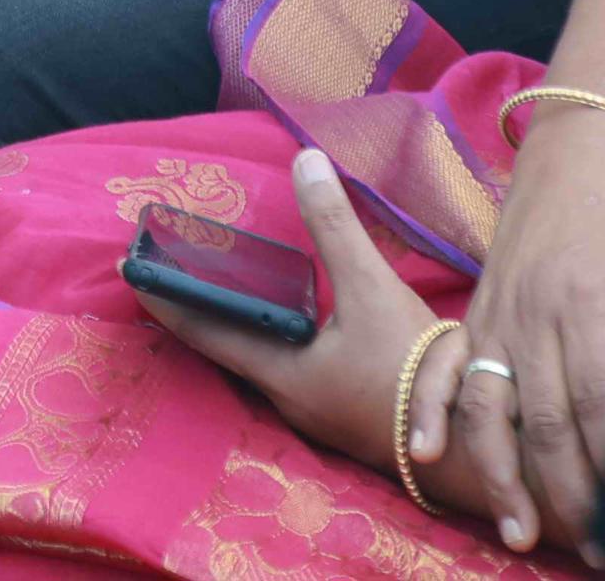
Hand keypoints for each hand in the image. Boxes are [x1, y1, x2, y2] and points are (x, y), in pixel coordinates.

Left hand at [137, 151, 508, 530]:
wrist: (472, 444)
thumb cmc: (415, 372)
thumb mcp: (372, 290)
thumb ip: (335, 226)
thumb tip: (304, 159)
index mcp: (281, 374)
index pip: (204, 332)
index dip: (167, 300)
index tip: (132, 272)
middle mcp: (288, 398)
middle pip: (229, 347)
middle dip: (204, 307)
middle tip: (179, 267)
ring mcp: (316, 410)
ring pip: (264, 358)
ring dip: (244, 323)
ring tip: (230, 283)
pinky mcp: (343, 410)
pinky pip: (294, 366)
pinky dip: (279, 335)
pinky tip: (294, 314)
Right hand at [448, 100, 604, 557]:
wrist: (567, 155)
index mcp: (585, 300)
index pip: (600, 399)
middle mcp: (531, 314)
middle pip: (544, 420)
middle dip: (570, 492)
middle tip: (600, 547)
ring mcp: (495, 317)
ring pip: (489, 409)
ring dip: (500, 476)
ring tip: (520, 534)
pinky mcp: (473, 317)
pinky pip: (445, 373)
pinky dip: (432, 414)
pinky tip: (429, 458)